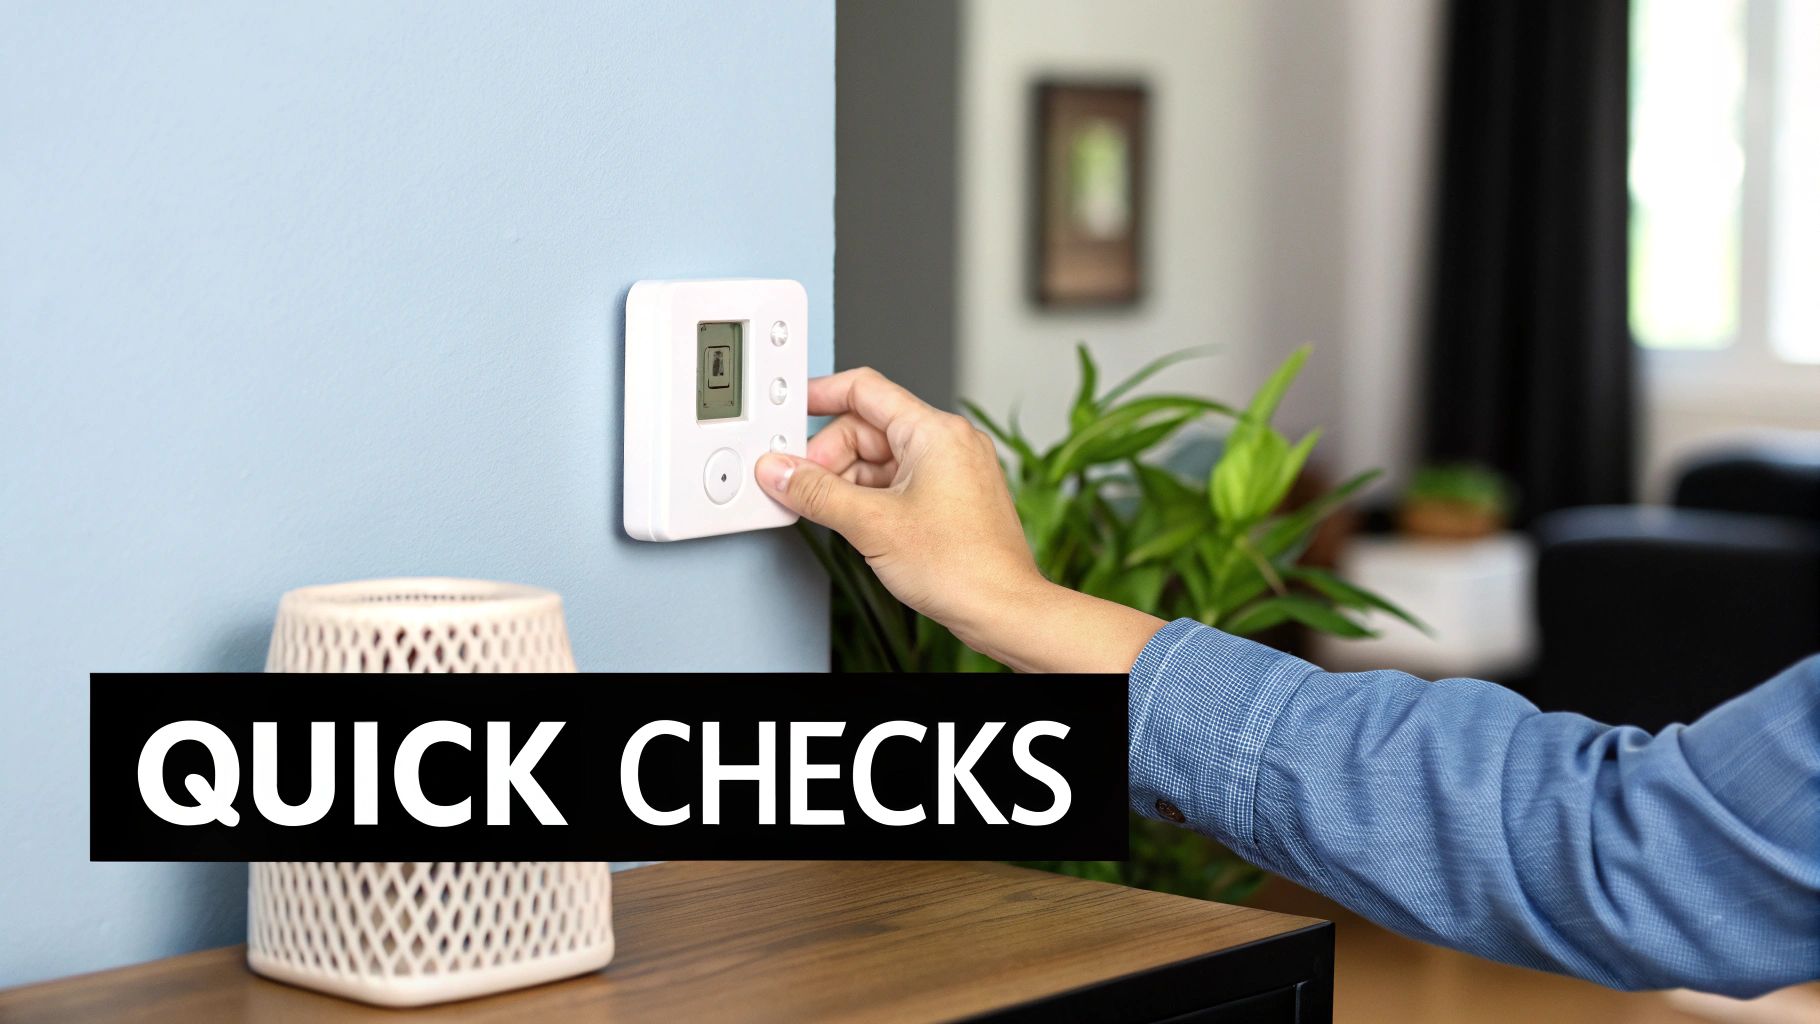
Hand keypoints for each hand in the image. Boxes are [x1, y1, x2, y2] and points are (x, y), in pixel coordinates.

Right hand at [755, 368, 1163, 672]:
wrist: (1001, 610)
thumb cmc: (961, 567)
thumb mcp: (870, 524)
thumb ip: (816, 492)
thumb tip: (779, 472)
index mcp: (935, 431)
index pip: (864, 389)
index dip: (820, 395)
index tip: (792, 409)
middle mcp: (949, 442)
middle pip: (868, 428)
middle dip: (830, 455)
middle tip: (803, 485)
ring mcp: (954, 469)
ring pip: (882, 458)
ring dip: (848, 481)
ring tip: (827, 510)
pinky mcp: (954, 497)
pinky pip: (900, 480)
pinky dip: (870, 496)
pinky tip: (855, 521)